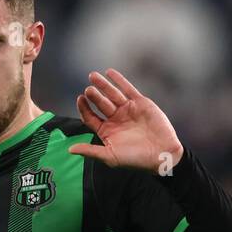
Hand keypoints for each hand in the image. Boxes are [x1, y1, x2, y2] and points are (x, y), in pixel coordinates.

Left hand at [68, 68, 183, 173]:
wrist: (161, 153)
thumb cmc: (135, 159)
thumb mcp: (110, 156)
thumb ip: (91, 151)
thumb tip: (70, 150)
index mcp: (107, 132)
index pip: (91, 117)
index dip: (84, 108)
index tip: (80, 99)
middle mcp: (116, 119)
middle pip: (101, 104)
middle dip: (94, 96)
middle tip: (88, 90)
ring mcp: (127, 110)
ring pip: (112, 94)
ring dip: (103, 85)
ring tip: (93, 76)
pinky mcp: (139, 103)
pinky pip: (127, 89)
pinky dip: (119, 80)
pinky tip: (109, 72)